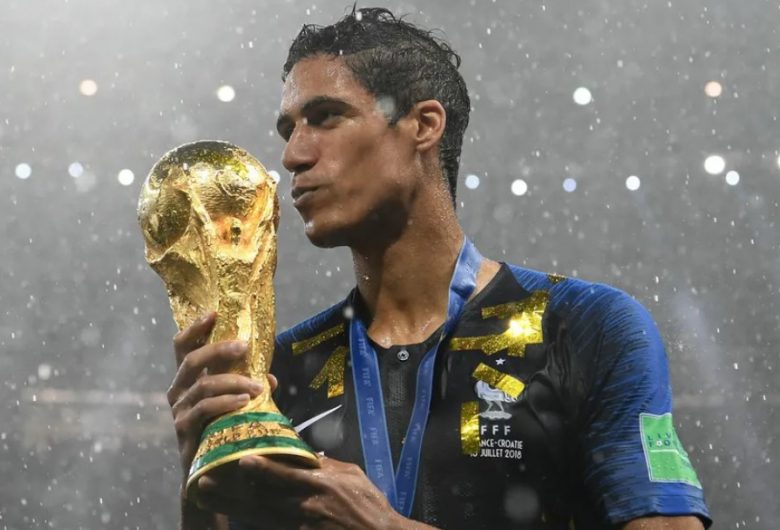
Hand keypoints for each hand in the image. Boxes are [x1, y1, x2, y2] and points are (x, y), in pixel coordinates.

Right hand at [167, 311, 268, 481]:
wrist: (209, 469)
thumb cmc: (221, 429)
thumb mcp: (236, 402)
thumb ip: (249, 386)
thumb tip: (271, 376)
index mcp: (187, 378)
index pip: (182, 346)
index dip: (194, 328)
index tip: (213, 313)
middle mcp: (178, 390)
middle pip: (191, 360)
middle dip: (218, 350)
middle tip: (244, 346)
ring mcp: (179, 409)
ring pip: (203, 385)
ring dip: (233, 382)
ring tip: (257, 387)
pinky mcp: (184, 428)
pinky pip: (205, 409)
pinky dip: (226, 402)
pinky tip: (244, 402)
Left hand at [196, 455, 411, 529]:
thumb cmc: (369, 506)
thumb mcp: (353, 476)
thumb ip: (328, 465)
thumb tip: (306, 454)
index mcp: (320, 486)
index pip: (286, 475)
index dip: (263, 469)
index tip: (241, 460)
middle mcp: (305, 507)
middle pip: (261, 499)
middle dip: (232, 492)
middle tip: (204, 483)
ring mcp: (299, 528)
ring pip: (258, 517)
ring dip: (232, 508)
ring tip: (208, 500)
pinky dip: (252, 524)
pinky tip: (233, 519)